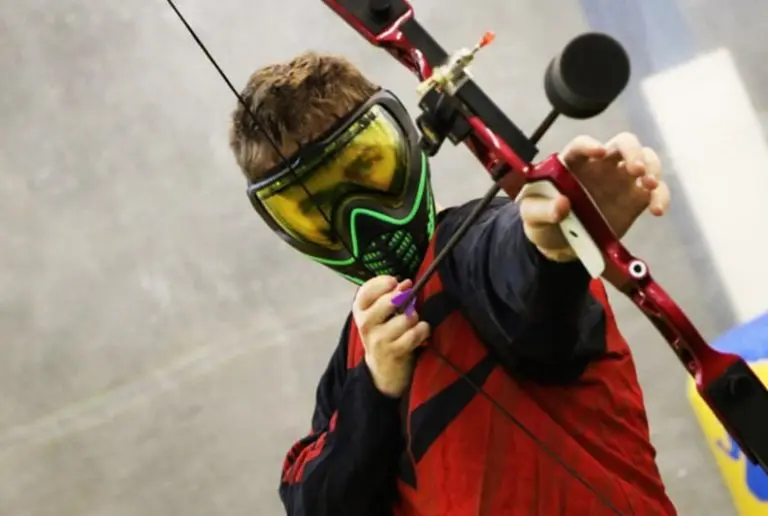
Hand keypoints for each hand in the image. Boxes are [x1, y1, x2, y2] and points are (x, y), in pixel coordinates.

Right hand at [352, 276, 429, 397]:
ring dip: (414, 318)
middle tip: (407, 306)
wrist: (382, 369)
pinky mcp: (393, 351)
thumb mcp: (378, 314)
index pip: (366, 291)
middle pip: (388, 301)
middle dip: (404, 300)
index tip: (394, 282)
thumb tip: (406, 283)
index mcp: (360, 310)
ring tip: (412, 324)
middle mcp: (365, 324)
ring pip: (405, 318)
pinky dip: (422, 331)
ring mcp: (378, 339)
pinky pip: (414, 333)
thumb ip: (390, 296)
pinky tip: (419, 334)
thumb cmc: (384, 334)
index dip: (383, 283)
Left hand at [520, 132, 671, 260]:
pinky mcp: (635, 199)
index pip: (582, 145)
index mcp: (571, 162)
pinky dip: (661, 196)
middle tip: (635, 170)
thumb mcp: (531, 217)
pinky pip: (655, 191)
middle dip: (632, 151)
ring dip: (652, 167)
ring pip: (645, 159)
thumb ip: (542, 210)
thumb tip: (561, 204)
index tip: (599, 152)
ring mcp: (620, 180)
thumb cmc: (542, 222)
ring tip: (650, 185)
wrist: (559, 245)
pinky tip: (657, 210)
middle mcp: (600, 165)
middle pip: (623, 143)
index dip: (590, 145)